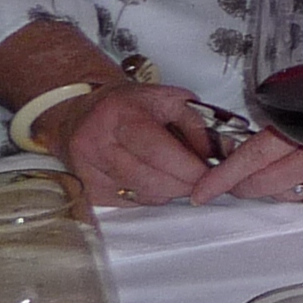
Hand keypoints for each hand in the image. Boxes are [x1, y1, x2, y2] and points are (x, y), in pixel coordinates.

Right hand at [37, 83, 224, 205]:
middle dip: (183, 183)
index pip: (157, 151)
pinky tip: (155, 181)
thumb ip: (196, 124)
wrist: (80, 111)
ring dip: (169, 191)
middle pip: (150, 177)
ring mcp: (88, 168)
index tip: (210, 174)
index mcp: (119, 115)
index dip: (188, 167)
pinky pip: (129, 202)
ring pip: (141, 193)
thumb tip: (222, 152)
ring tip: (180, 177)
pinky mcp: (88, 188)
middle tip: (201, 180)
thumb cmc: (129, 105)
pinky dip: (151, 195)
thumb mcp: (168, 100)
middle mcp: (97, 142)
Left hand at [193, 88, 302, 204]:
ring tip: (272, 170)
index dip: (225, 173)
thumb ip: (296, 112)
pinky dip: (299, 188)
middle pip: (264, 183)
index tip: (200, 190)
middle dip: (243, 183)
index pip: (258, 155)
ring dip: (270, 186)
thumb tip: (253, 134)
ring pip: (284, 193)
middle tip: (231, 176)